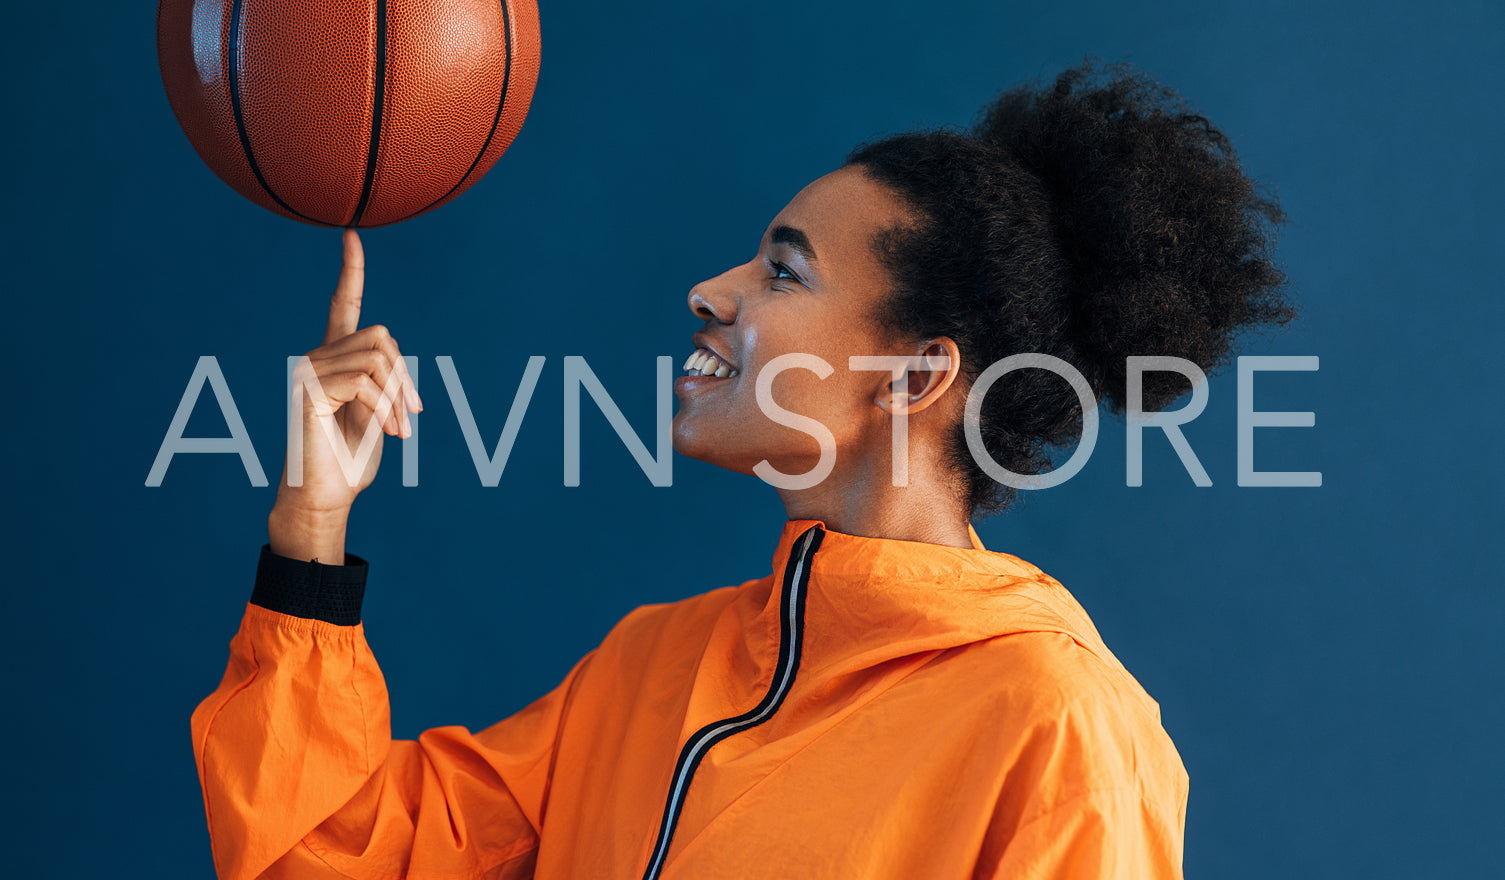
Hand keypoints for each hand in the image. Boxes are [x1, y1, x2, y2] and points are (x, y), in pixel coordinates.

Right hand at [268, 229, 422, 562]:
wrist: (328, 495)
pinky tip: (389, 433)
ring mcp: (308, 370)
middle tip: (411, 415)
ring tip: (400, 430)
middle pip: (381, 336)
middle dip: (405, 376)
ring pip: (377, 359)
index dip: (350, 270)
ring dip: (398, 398)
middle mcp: (317, 356)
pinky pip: (365, 381)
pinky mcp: (308, 388)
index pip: (342, 304)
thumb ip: (385, 383)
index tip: (351, 234)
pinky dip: (385, 408)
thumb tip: (396, 366)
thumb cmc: (352, 460)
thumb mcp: (380, 413)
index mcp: (336, 358)